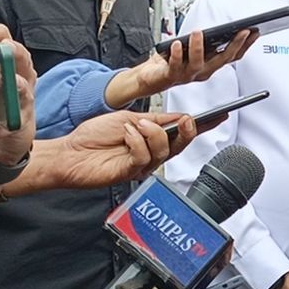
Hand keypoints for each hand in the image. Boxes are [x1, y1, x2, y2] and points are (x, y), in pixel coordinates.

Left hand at [0, 25, 37, 164]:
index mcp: (2, 66)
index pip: (1, 38)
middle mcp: (18, 79)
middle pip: (23, 57)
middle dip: (15, 51)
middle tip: (4, 47)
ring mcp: (22, 102)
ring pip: (26, 88)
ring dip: (18, 85)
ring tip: (10, 83)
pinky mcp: (21, 124)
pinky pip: (14, 123)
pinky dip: (0, 128)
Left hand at [5, 112, 198, 196]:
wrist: (69, 152)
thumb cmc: (94, 137)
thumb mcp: (129, 118)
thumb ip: (154, 120)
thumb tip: (178, 117)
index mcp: (152, 139)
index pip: (182, 132)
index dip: (203, 126)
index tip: (220, 115)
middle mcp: (150, 154)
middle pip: (180, 145)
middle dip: (185, 131)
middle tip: (184, 120)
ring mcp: (140, 165)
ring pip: (164, 151)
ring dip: (151, 133)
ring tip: (135, 124)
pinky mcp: (129, 172)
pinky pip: (144, 156)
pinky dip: (137, 141)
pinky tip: (126, 135)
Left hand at [105, 29, 256, 107]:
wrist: (148, 78)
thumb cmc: (171, 62)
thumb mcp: (192, 48)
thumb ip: (205, 41)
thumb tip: (218, 29)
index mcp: (210, 65)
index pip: (233, 56)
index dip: (246, 45)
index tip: (254, 32)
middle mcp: (202, 72)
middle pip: (223, 60)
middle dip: (235, 44)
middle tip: (242, 31)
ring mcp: (188, 75)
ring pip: (199, 63)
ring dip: (199, 48)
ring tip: (199, 33)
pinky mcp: (171, 75)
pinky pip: (176, 66)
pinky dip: (177, 54)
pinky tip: (177, 44)